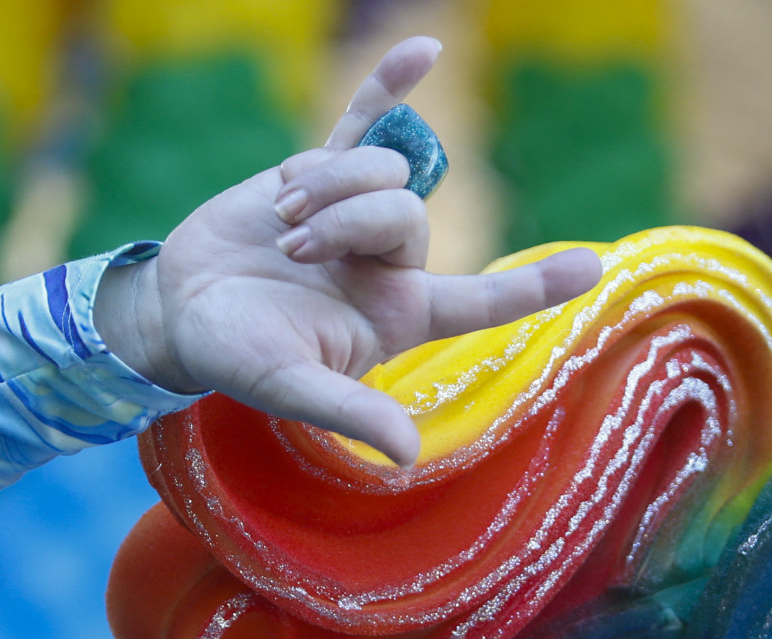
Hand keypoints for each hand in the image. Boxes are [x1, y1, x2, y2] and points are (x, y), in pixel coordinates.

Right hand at [95, 37, 602, 466]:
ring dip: (328, 185)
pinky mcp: (317, 173)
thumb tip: (405, 454)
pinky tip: (425, 49)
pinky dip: (390, 86)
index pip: (480, 301)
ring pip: (380, 168)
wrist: (177, 309)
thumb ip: (350, 413)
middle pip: (410, 212)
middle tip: (293, 249)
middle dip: (350, 219)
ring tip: (280, 219)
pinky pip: (362, 120)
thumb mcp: (292, 390)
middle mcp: (387, 264)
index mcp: (397, 316)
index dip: (533, 285)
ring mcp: (356, 213)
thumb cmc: (237, 359)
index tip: (594, 266)